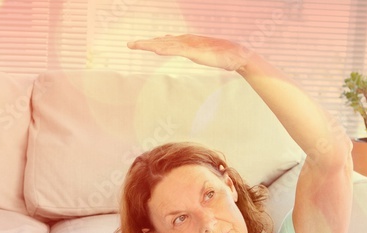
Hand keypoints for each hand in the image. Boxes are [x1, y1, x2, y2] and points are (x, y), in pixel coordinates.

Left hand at [127, 34, 252, 71]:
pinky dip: (164, 48)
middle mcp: (186, 41)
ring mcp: (189, 45)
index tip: (141, 44)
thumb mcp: (207, 56)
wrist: (236, 55)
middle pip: (162, 41)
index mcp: (188, 42)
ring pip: (164, 44)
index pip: (167, 42)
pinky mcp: (193, 50)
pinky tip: (154, 49)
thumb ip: (199, 54)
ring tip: (135, 45)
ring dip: (149, 44)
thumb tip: (194, 55)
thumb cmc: (224, 57)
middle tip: (130, 44)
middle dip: (145, 43)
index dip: (154, 42)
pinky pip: (175, 50)